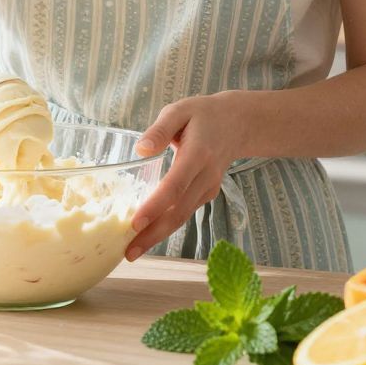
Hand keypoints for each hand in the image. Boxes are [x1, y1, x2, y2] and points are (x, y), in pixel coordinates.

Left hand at [125, 92, 242, 260]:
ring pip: (181, 217)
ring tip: (131, 251)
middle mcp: (205, 177)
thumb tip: (141, 150)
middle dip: (153, 235)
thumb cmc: (202, 114)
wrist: (237, 124)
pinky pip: (184, 212)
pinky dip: (165, 226)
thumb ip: (160, 129)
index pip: (175, 186)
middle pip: (178, 212)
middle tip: (128, 253)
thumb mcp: (179, 111)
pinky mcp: (205, 194)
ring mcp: (208, 188)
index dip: (155, 206)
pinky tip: (145, 235)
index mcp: (197, 154)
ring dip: (157, 236)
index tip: (135, 223)